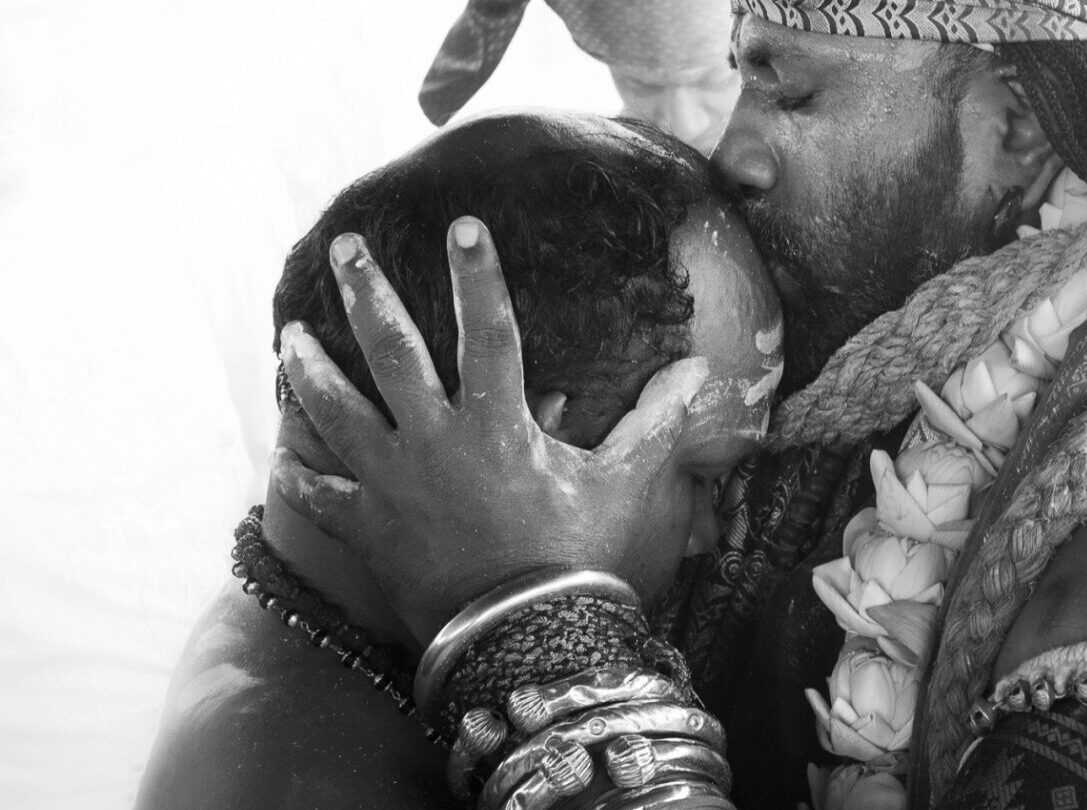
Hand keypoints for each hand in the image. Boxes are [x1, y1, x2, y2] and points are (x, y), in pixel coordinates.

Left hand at [273, 217, 708, 645]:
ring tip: (291, 335)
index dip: (478, 275)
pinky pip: (320, 497)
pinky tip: (284, 459)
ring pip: (335, 412)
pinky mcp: (367, 530)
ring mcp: (391, 485)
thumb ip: (656, 422)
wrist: (523, 641)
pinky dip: (300, 476)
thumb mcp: (626, 484)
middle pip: (390, 351)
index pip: (489, 330)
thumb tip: (698, 371)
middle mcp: (433, 442)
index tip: (462, 225)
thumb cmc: (579, 559)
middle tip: (345, 245)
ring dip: (310, 369)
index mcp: (496, 424)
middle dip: (367, 291)